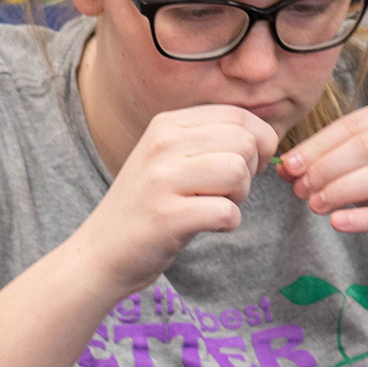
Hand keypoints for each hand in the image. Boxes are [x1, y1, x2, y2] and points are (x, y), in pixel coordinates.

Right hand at [72, 104, 277, 295]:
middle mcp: (163, 144)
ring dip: (239, 196)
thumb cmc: (148, 206)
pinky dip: (228, 223)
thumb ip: (210, 140)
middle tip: (228, 190)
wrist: (102, 251)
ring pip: (238, 171)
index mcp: (168, 124)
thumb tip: (266, 139)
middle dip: (250, 170)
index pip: (237, 115)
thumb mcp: (170, 158)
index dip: (258, 143)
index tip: (247, 166)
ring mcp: (162, 179)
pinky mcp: (167, 216)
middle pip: (244, 142)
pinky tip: (207, 225)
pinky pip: (227, 212)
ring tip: (216, 205)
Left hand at [277, 97, 367, 291]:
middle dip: (327, 166)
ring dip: (342, 189)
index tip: (290, 165)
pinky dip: (364, 218)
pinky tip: (338, 223)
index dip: (319, 144)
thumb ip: (334, 162)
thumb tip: (286, 167)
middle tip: (299, 188)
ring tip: (314, 205)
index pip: (357, 124)